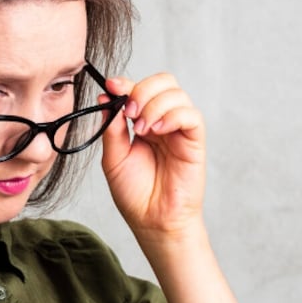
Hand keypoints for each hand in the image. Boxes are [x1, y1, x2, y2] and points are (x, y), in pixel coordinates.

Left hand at [100, 73, 205, 238]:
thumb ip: (111, 127)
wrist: (152, 220)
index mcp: (143, 122)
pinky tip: (157, 131)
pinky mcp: (195, 141)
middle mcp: (163, 122)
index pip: (140, 88)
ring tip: (142, 129)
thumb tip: (107, 97)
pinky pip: (191, 115)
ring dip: (154, 104)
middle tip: (129, 113)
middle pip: (163, 82)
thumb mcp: (113, 157)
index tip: (111, 86)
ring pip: (176, 94)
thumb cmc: (135, 194)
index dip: (126, 83)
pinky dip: (172, 116)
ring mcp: (179, 130)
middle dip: (142, 90)